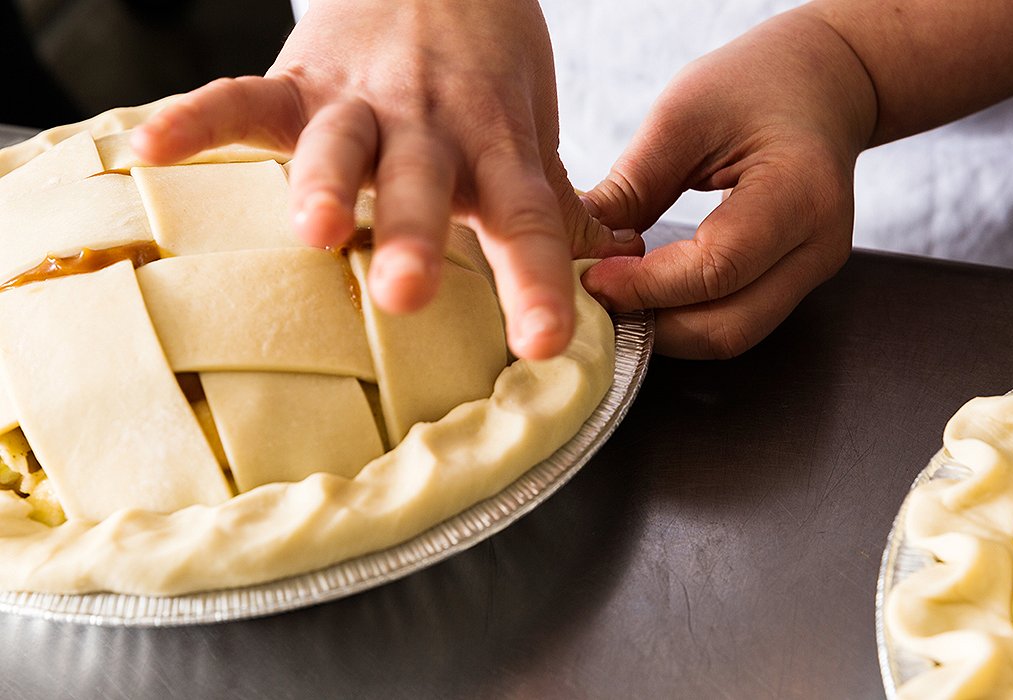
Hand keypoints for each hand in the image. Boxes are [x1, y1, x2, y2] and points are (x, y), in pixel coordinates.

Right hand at [131, 0, 641, 358]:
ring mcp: (361, 103)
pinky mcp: (300, 80)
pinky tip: (152, 148)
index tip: (544, 344)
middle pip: (424, 184)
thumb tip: (617, 266)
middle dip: (414, 235)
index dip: (535, 283)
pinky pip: (245, 98)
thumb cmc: (487, 73)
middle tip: (406, 293)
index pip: (525, 222)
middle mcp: (431, 129)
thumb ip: (557, 207)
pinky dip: (200, 118)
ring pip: (341, 144)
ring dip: (323, 184)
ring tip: (311, 229)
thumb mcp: (530, 134)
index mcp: (494, 151)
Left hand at [580, 8, 875, 358]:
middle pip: (726, 325)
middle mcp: (817, 246)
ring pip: (730, 336)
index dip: (645, 286)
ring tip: (613, 301)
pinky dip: (682, 319)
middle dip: (651, 325)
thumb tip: (575, 248)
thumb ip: (631, 186)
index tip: (591, 278)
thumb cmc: (754, 84)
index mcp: (799, 192)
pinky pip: (733, 321)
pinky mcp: (793, 283)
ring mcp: (812, 272)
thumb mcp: (683, 116)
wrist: (821, 84)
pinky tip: (644, 298)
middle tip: (593, 301)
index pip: (715, 268)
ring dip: (664, 330)